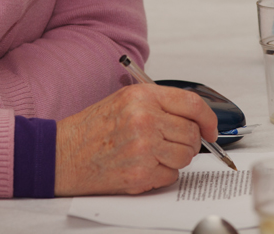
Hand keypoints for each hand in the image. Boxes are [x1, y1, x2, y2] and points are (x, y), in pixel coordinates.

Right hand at [54, 84, 217, 195]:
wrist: (62, 154)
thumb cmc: (91, 128)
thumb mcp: (124, 100)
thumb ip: (158, 104)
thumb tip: (194, 118)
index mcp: (142, 96)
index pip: (192, 104)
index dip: (208, 118)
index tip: (211, 128)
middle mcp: (145, 119)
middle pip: (192, 134)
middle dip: (189, 142)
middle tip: (172, 143)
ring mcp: (144, 148)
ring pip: (185, 157)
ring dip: (175, 158)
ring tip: (152, 153)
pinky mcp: (141, 173)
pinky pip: (171, 176)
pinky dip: (162, 174)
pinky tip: (142, 165)